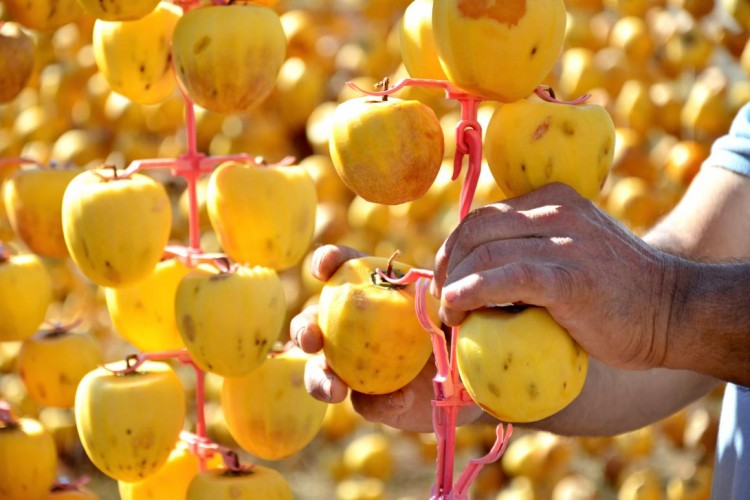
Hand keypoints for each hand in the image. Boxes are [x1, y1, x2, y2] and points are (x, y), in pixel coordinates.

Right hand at [291, 244, 482, 431]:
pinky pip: (364, 403)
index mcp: (369, 290)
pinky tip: (398, 401)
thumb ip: (441, 294)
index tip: (324, 267)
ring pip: (320, 371)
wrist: (476, 372)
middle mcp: (351, 327)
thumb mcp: (454, 300)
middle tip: (312, 338)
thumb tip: (433, 291)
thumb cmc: (462, 323)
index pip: (341, 268)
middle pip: (313, 323)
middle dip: (304, 328)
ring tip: (334, 389)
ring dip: (318, 378)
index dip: (326, 262)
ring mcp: (356, 366)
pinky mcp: (371, 401)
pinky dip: (378, 403)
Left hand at [432, 183, 678, 370]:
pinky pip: (507, 277)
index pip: (482, 216)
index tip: (445, 282)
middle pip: (476, 230)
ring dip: (454, 286)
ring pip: (485, 252)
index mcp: (553, 198)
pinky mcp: (570, 276)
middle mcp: (557, 210)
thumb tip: (475, 272)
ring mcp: (566, 240)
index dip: (452, 250)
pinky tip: (457, 309)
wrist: (674, 311)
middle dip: (446, 267)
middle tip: (443, 303)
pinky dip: (472, 292)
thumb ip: (533, 247)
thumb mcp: (573, 249)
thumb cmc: (615, 292)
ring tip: (451, 317)